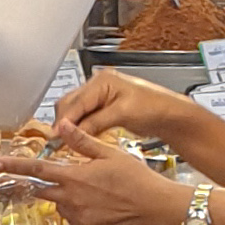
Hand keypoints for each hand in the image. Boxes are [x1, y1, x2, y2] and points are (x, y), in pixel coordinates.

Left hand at [19, 141, 184, 224]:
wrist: (155, 207)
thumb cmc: (137, 178)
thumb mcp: (109, 153)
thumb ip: (81, 141)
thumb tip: (62, 125)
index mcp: (74, 178)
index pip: (36, 171)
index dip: (12, 166)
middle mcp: (71, 201)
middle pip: (43, 190)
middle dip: (42, 184)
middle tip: (59, 179)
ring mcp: (78, 219)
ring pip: (61, 206)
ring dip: (68, 197)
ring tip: (96, 191)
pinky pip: (75, 220)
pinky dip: (81, 212)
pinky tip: (101, 206)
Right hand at [53, 70, 185, 146]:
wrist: (170, 115)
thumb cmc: (153, 107)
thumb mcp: (122, 114)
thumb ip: (95, 122)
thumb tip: (72, 132)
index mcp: (102, 81)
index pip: (75, 102)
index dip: (63, 121)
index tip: (54, 137)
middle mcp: (98, 86)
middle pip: (69, 105)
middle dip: (63, 123)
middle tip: (57, 143)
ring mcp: (100, 97)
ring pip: (75, 112)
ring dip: (69, 127)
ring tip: (64, 143)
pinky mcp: (104, 108)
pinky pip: (84, 118)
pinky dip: (79, 128)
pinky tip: (77, 140)